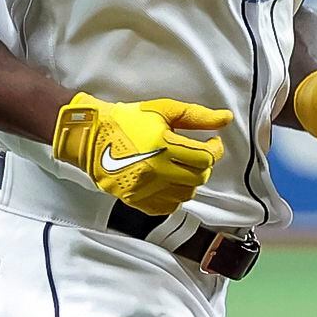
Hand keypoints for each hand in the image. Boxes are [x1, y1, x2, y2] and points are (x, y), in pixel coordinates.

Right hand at [51, 93, 233, 216]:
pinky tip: (169, 181)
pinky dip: (174, 196)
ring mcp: (145, 188)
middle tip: (197, 155)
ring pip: (186, 194)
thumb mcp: (163, 110)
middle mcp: (155, 170)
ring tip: (181, 167)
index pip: (205, 158)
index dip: (215, 150)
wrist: (91, 137)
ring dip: (190, 181)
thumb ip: (196, 116)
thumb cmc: (125, 121)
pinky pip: (168, 207)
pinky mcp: (136, 200)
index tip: (213, 144)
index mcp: (163, 146)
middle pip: (199, 178)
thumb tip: (225, 118)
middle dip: (203, 166)